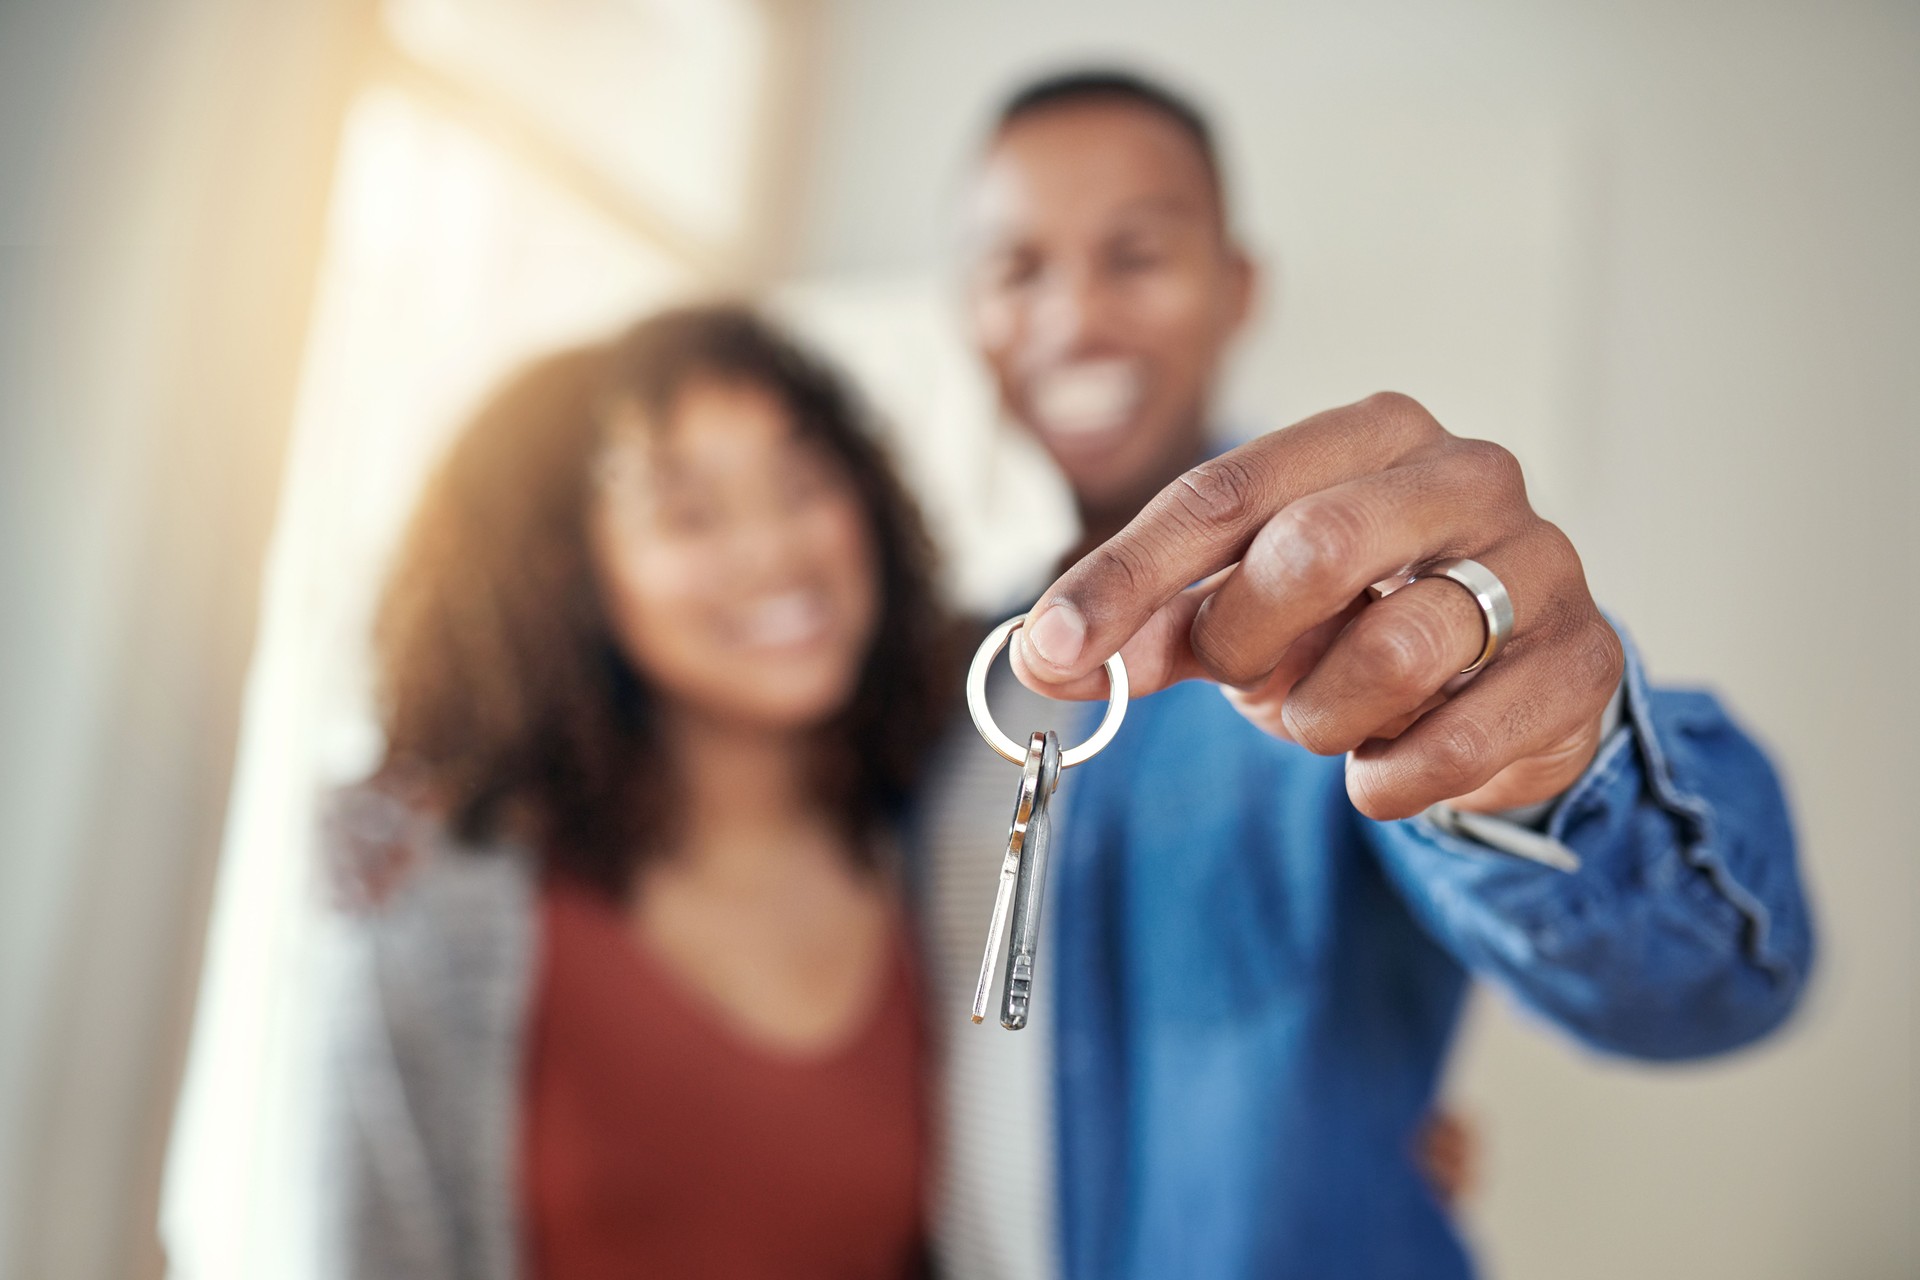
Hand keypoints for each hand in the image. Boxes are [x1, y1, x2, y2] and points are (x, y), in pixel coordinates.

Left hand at [1011, 393, 1622, 819]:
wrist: (1507, 685)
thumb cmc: (1359, 623)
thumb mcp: (1244, 612)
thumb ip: (1150, 624)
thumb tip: (1042, 657)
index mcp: (1366, 434)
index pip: (1224, 492)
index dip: (1127, 577)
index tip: (1053, 649)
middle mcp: (1465, 474)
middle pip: (1314, 546)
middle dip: (1245, 639)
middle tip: (1238, 679)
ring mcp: (1539, 563)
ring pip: (1400, 644)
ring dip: (1324, 715)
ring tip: (1328, 718)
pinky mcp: (1582, 661)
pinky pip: (1462, 738)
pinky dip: (1395, 776)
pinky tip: (1386, 768)